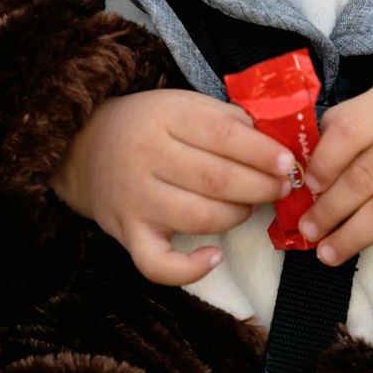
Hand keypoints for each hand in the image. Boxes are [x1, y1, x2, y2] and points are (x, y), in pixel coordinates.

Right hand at [53, 87, 295, 286]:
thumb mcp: (183, 103)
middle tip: (281, 189)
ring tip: (248, 207)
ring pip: (199, 219)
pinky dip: (190, 269)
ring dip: (236, 217)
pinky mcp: (128, 235)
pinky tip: (213, 257)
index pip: (223, 135)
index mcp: (165, 116)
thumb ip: (227, 119)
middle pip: (216, 179)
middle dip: (260, 187)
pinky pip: (158, 264)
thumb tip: (276, 145)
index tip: (289, 163)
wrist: (84, 148)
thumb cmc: (148, 125)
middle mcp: (146, 157)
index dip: (263, 153)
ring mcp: (135, 199)